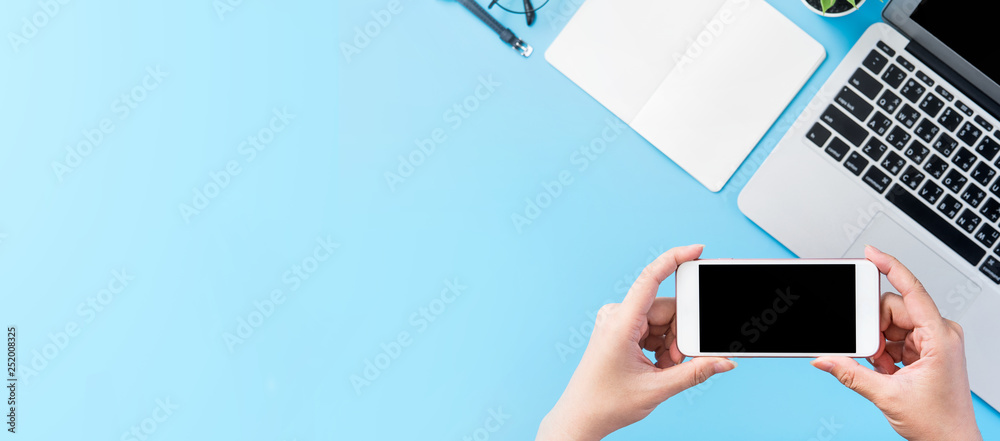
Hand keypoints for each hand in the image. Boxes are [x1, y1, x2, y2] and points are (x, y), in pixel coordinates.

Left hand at [536, 245, 736, 440]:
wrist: (581, 416)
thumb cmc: (607, 403)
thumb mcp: (657, 388)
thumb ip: (694, 372)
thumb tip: (724, 361)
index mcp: (621, 322)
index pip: (650, 278)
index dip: (674, 259)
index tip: (697, 249)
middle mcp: (617, 315)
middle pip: (666, 309)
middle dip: (679, 336)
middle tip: (673, 364)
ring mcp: (617, 321)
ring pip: (662, 320)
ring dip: (670, 344)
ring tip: (661, 369)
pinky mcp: (620, 329)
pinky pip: (652, 328)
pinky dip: (661, 345)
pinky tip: (655, 365)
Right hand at [811, 246, 981, 440]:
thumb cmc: (938, 422)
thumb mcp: (887, 396)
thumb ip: (851, 373)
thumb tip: (823, 358)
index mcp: (939, 337)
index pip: (913, 291)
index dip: (891, 268)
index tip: (871, 254)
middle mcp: (939, 334)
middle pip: (892, 309)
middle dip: (873, 328)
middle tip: (869, 353)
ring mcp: (933, 341)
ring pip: (890, 324)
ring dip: (877, 345)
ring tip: (882, 369)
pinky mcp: (925, 350)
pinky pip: (894, 338)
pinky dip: (882, 352)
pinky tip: (885, 370)